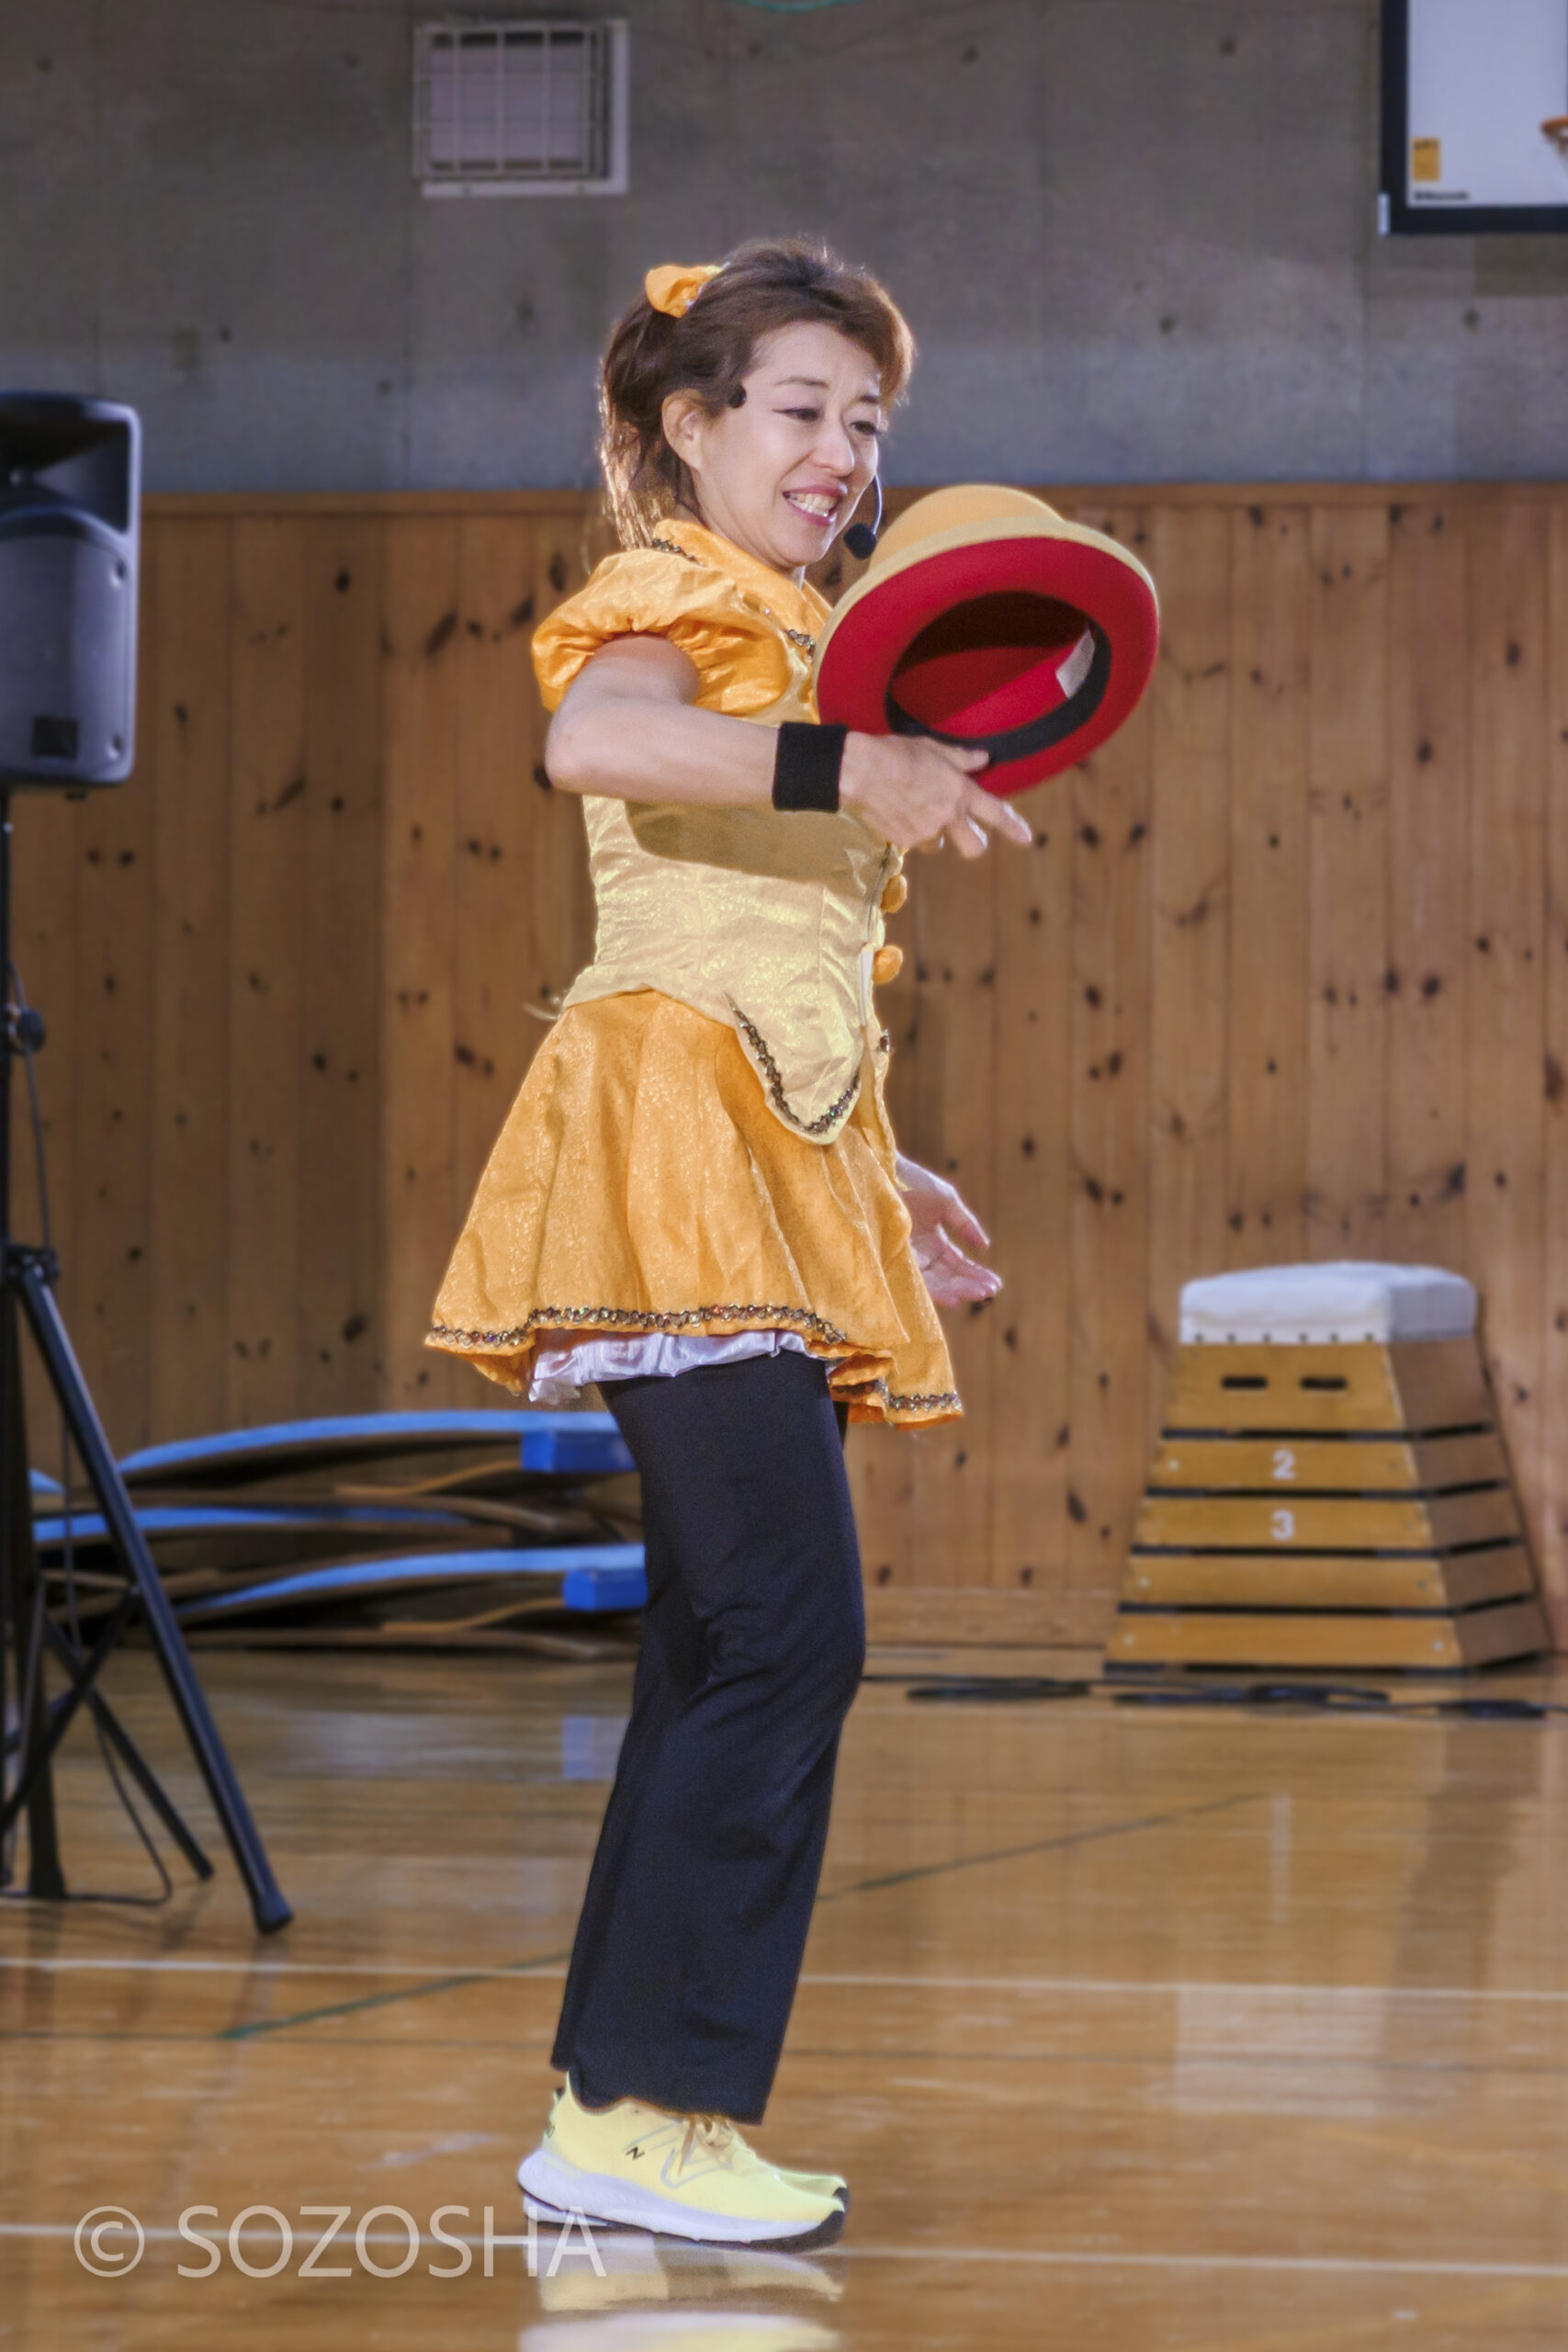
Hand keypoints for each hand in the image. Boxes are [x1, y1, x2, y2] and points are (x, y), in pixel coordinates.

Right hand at [840, 733, 1032, 857]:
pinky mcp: (904, 841)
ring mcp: (926, 831)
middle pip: (975, 847)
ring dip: (935, 834)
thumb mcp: (933, 748)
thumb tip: (983, 758)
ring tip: (915, 810)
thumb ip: (961, 759)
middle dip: (974, 843)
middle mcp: (948, 815)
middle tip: (965, 833)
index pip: (996, 813)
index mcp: (960, 791)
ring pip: (939, 844)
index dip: (1014, 827)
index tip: (1027, 839)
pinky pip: (914, 842)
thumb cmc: (897, 753)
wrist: (861, 771)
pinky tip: (896, 811)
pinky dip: (910, 831)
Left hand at [896, 1154, 1001, 1307]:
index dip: (976, 1274)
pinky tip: (954, 1298)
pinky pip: (917, 1281)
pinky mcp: (895, 1259)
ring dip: (959, 1291)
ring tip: (979, 1295)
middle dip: (971, 1285)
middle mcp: (920, 1254)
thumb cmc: (912, 1182)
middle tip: (991, 1292)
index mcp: (933, 1240)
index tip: (995, 1284)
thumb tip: (985, 1246)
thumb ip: (965, 1225)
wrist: (883, 1171)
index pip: (957, 1264)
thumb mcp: (946, 1201)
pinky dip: (936, 1292)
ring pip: (936, 1283)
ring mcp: (907, 1258)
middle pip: (949, 1277)